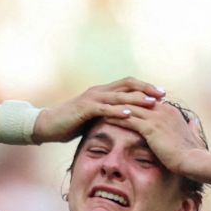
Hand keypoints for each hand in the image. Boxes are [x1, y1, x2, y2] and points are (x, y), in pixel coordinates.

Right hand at [33, 77, 164, 143]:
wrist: (47, 125)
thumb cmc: (68, 124)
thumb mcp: (92, 119)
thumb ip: (106, 116)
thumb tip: (122, 123)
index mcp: (103, 92)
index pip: (128, 84)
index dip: (145, 87)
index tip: (161, 93)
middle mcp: (99, 91)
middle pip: (128, 84)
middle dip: (147, 89)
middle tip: (163, 95)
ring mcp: (92, 98)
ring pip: (119, 95)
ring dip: (136, 99)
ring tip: (152, 103)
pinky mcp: (84, 108)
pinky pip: (105, 108)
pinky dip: (118, 111)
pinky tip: (129, 114)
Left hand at [109, 99, 207, 174]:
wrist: (193, 159)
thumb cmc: (191, 152)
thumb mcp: (193, 135)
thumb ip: (192, 127)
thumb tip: (194, 122)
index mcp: (170, 111)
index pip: (147, 101)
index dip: (133, 101)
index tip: (120, 102)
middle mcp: (164, 110)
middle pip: (138, 100)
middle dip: (121, 100)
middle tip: (105, 101)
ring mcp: (157, 118)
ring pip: (131, 107)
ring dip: (115, 107)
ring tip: (101, 107)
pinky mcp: (151, 128)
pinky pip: (130, 119)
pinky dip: (117, 117)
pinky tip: (105, 118)